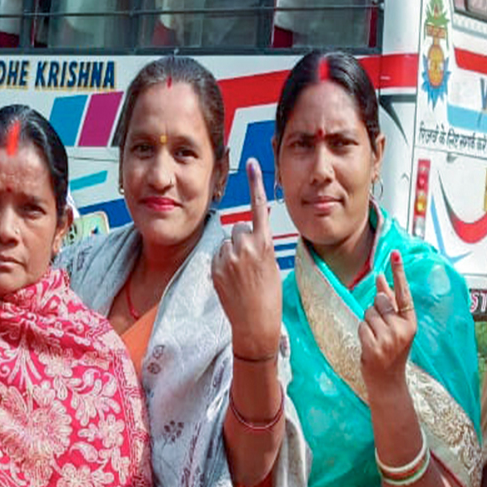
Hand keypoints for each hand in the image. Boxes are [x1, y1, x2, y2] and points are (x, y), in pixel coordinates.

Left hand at [211, 158, 282, 358]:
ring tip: (241, 277)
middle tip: (251, 267)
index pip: (258, 207)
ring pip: (227, 244)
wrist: (255, 324)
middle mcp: (245, 246)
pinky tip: (231, 282)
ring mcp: (228, 257)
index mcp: (264, 244)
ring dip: (231, 255)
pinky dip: (222, 266)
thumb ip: (258, 246)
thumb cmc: (268, 297)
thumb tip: (241, 235)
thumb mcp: (271, 266)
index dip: (255, 183)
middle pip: (239, 230)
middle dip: (242, 243)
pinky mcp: (215, 267)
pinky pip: (217, 257)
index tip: (250, 161)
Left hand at [357, 250, 416, 387]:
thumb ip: (390, 303)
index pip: (404, 293)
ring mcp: (389, 338)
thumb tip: (381, 278)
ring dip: (367, 323)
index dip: (399, 272)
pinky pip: (361, 326)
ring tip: (376, 338)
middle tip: (380, 329)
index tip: (395, 253)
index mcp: (410, 322)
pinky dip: (362, 333)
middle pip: (379, 301)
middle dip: (375, 310)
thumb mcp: (396, 327)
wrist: (388, 381)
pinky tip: (369, 345)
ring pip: (368, 313)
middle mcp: (402, 329)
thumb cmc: (392, 350)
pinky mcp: (374, 346)